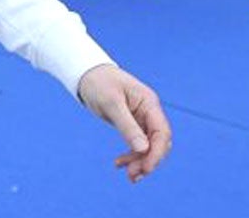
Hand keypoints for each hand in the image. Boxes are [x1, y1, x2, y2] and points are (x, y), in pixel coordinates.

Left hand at [78, 64, 172, 183]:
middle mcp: (149, 111)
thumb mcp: (111, 103)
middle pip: (159, 142)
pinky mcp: (132, 123)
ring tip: (128, 176)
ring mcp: (142, 118)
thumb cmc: (98, 83)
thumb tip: (143, 149)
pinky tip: (119, 163)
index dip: (157, 153)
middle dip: (148, 160)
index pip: (162, 133)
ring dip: (140, 161)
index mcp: (149, 103)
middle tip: (132, 175)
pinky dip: (132, 155)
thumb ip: (127, 126)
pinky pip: (138, 144)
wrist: (86, 73)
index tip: (146, 169)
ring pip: (149, 146)